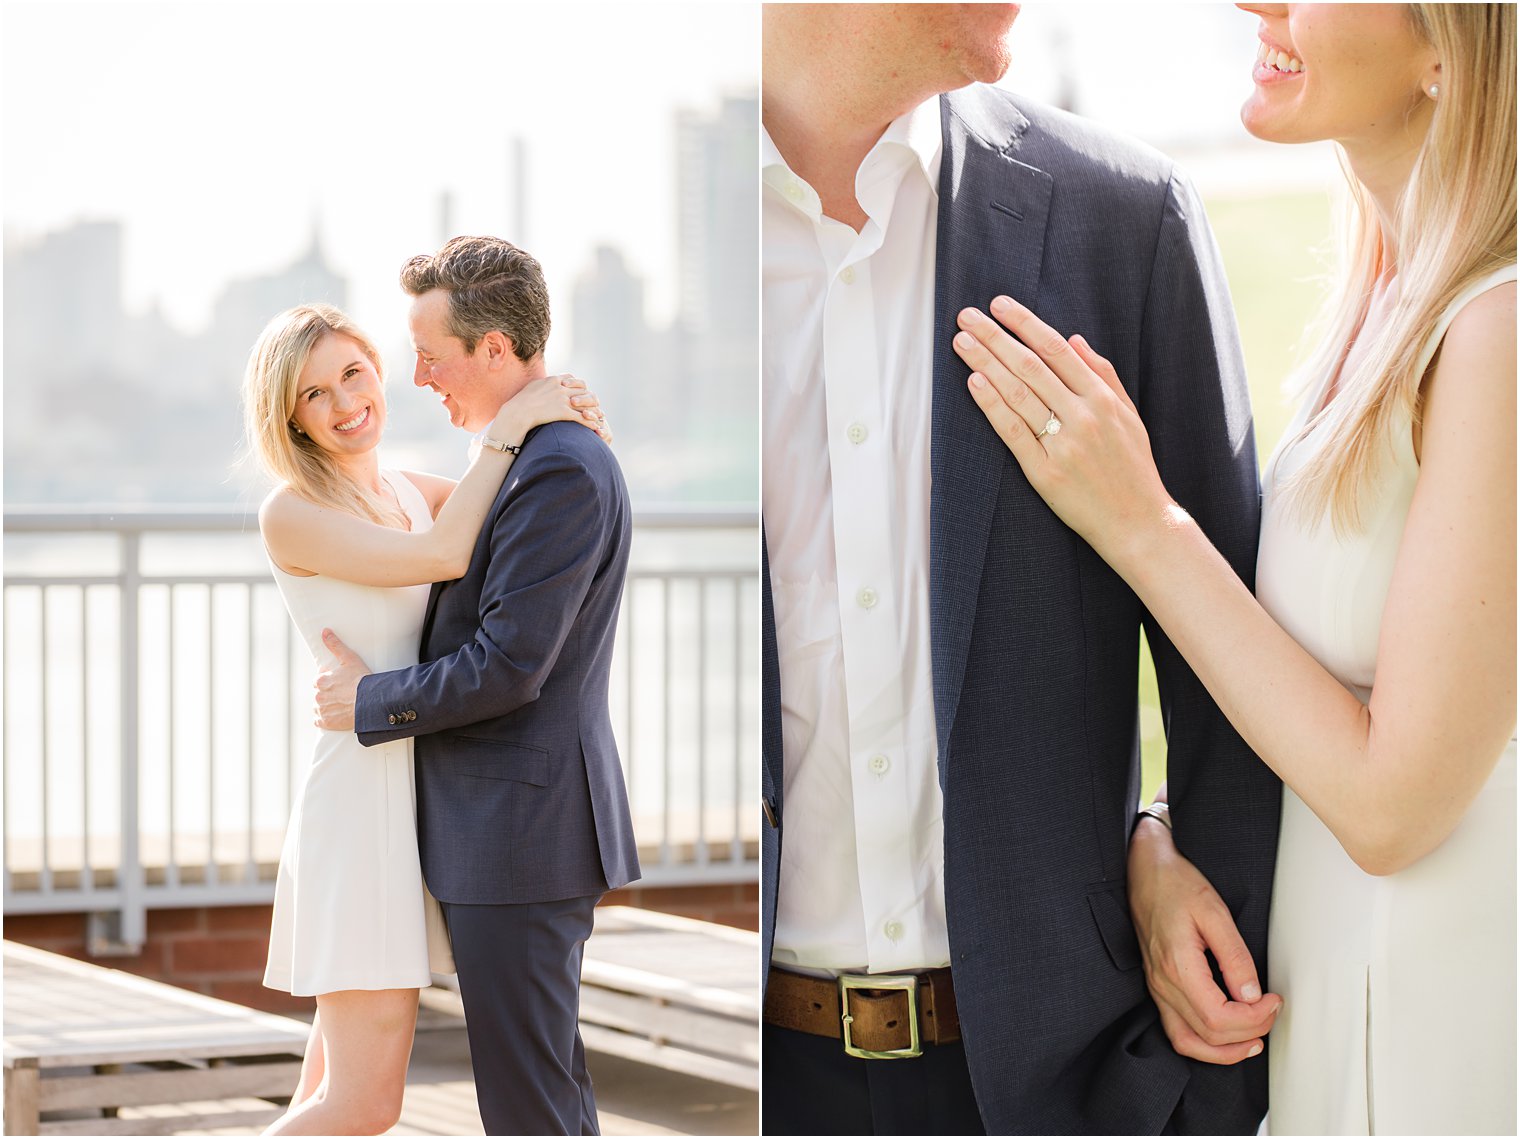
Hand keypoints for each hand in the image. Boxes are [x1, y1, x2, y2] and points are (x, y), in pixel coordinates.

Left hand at [314, 628, 370, 731]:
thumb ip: (335, 645)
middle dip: (327, 695)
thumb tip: (324, 632)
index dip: (328, 682)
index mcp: (321, 682)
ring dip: (326, 707)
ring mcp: (322, 711)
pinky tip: (336, 715)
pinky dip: (325, 719)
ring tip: (341, 705)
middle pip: (318, 695)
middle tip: (342, 695)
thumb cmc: (362, 680)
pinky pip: (319, 722)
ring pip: (318, 708)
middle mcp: (318, 697)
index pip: (318, 682)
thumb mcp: (349, 659)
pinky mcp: (327, 723)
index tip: (338, 684)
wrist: (371, 702)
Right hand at [494, 374, 610, 444]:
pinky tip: (595, 427)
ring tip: (599, 417)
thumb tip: (542, 385)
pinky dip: (590, 422)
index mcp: (553, 380)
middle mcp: (561, 388)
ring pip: (585, 403)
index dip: (579, 386)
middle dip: (589, 398)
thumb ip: (541, 384)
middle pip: (583, 390)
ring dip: (594, 410)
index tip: (581, 392)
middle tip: (594, 405)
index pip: (573, 379)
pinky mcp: (564, 412)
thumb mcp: (532, 387)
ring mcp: (563, 399)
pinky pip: (582, 417)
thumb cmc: (520, 402)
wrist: (517, 412)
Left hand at [953, 297, 1172, 565]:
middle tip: (967, 317)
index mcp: (1103, 398)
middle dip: (995, 337)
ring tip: (962, 342)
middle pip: (1030, 366)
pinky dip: (992, 405)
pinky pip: (1013, 432)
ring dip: (985, 363)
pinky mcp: (1045, 473)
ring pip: (1017, 393)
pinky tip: (974, 382)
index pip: (1056, 350)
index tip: (1000, 305)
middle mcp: (1083, 416)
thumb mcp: (1129, 415)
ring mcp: (1063, 444)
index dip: (1025, 323)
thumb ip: (1103, 375)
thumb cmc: (1133, 468)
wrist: (1139, 523)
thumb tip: (1074, 339)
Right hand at [1128, 817, 1282, 1063]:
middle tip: (1272, 1010)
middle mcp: (1163, 984)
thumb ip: (1234, 956)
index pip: (1220, 1018)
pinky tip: (1225, 1036)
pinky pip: (1178, 1031)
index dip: (1255, 1019)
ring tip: (1254, 1039)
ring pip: (1190, 1043)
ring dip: (1225, 1050)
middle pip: (1209, 1035)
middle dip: (1249, 1031)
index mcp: (1177, 966)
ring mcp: (1157, 988)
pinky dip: (1204, 1043)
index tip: (1274, 1000)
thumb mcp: (1214, 912)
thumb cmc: (1176, 885)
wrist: (1144, 871)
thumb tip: (1251, 995)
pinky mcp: (1158, 986)